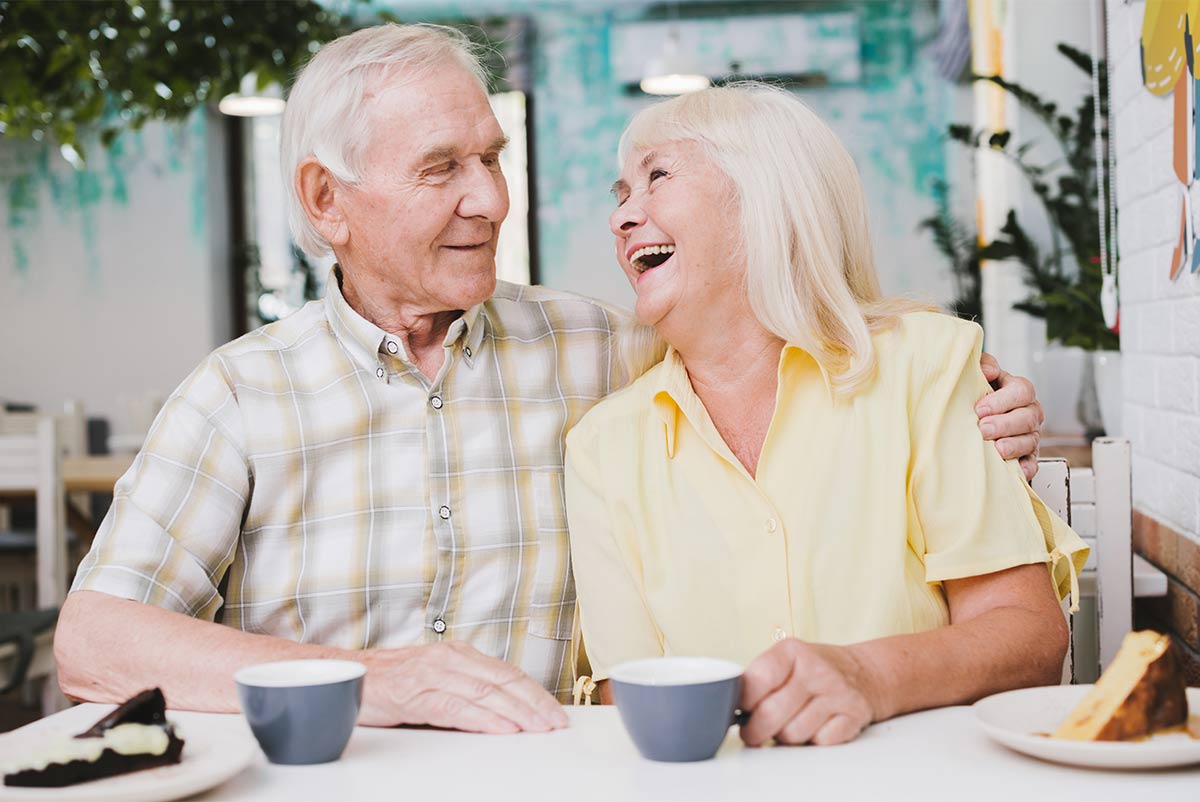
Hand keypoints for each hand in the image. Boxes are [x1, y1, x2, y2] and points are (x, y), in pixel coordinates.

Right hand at [356, 641, 568, 732]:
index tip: (554, 711)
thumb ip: (467, 686)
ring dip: (516, 712)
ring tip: (537, 728)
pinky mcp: (414, 695)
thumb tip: (505, 709)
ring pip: (485, 693)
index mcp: (458, 654)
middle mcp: (449, 660)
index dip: (534, 692)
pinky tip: (501, 728)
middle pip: (503, 682)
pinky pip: (455, 707)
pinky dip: (482, 718)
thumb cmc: (392, 680)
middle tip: (555, 723)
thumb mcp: (437, 676)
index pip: (507, 673)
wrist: (347, 676)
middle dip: (534, 703)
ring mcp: (432, 675)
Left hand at [739, 639, 877, 746]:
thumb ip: (758, 680)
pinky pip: (820, 742)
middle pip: (771, 714)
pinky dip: (813, 741)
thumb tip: (727, 707)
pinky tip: (814, 727)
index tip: (740, 709)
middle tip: (752, 733)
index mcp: (791, 651)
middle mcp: (816, 669)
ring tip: (787, 725)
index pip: (758, 680)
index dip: (743, 702)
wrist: (862, 672)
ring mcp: (838, 692)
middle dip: (755, 730)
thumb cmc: (811, 671)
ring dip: (785, 736)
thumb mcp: (784, 660)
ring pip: (793, 734)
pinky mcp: (854, 715)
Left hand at [977, 353, 1043, 480]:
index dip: (1002, 400)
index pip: (1021, 391)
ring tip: (997, 449)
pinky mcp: (1027, 456)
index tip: (980, 409)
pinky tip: (1017, 471)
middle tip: (984, 429)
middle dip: (1005, 424)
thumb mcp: (978, 373)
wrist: (975, 417)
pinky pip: (1033, 463)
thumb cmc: (977, 394)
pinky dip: (1026, 467)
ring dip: (1014, 445)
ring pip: (1031, 440)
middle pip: (1027, 417)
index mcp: (1019, 390)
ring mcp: (1030, 435)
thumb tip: (989, 370)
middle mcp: (1029, 412)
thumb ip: (983, 364)